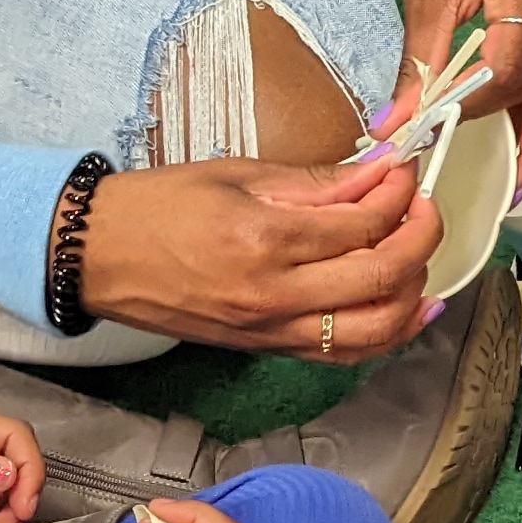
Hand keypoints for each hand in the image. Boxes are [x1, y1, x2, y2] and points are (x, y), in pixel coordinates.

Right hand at [78, 150, 435, 353]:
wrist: (97, 257)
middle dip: (422, 236)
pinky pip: (345, 352)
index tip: (405, 170)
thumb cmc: (157, 207)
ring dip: (415, 290)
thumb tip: (378, 171)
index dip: (399, 192)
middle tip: (424, 205)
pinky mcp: (267, 349)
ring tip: (419, 252)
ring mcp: (273, 329)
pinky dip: (388, 332)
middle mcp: (274, 293)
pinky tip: (408, 306)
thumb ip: (315, 181)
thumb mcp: (237, 174)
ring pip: (376, 329)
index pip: (364, 222)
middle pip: (383, 277)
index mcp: (264, 238)